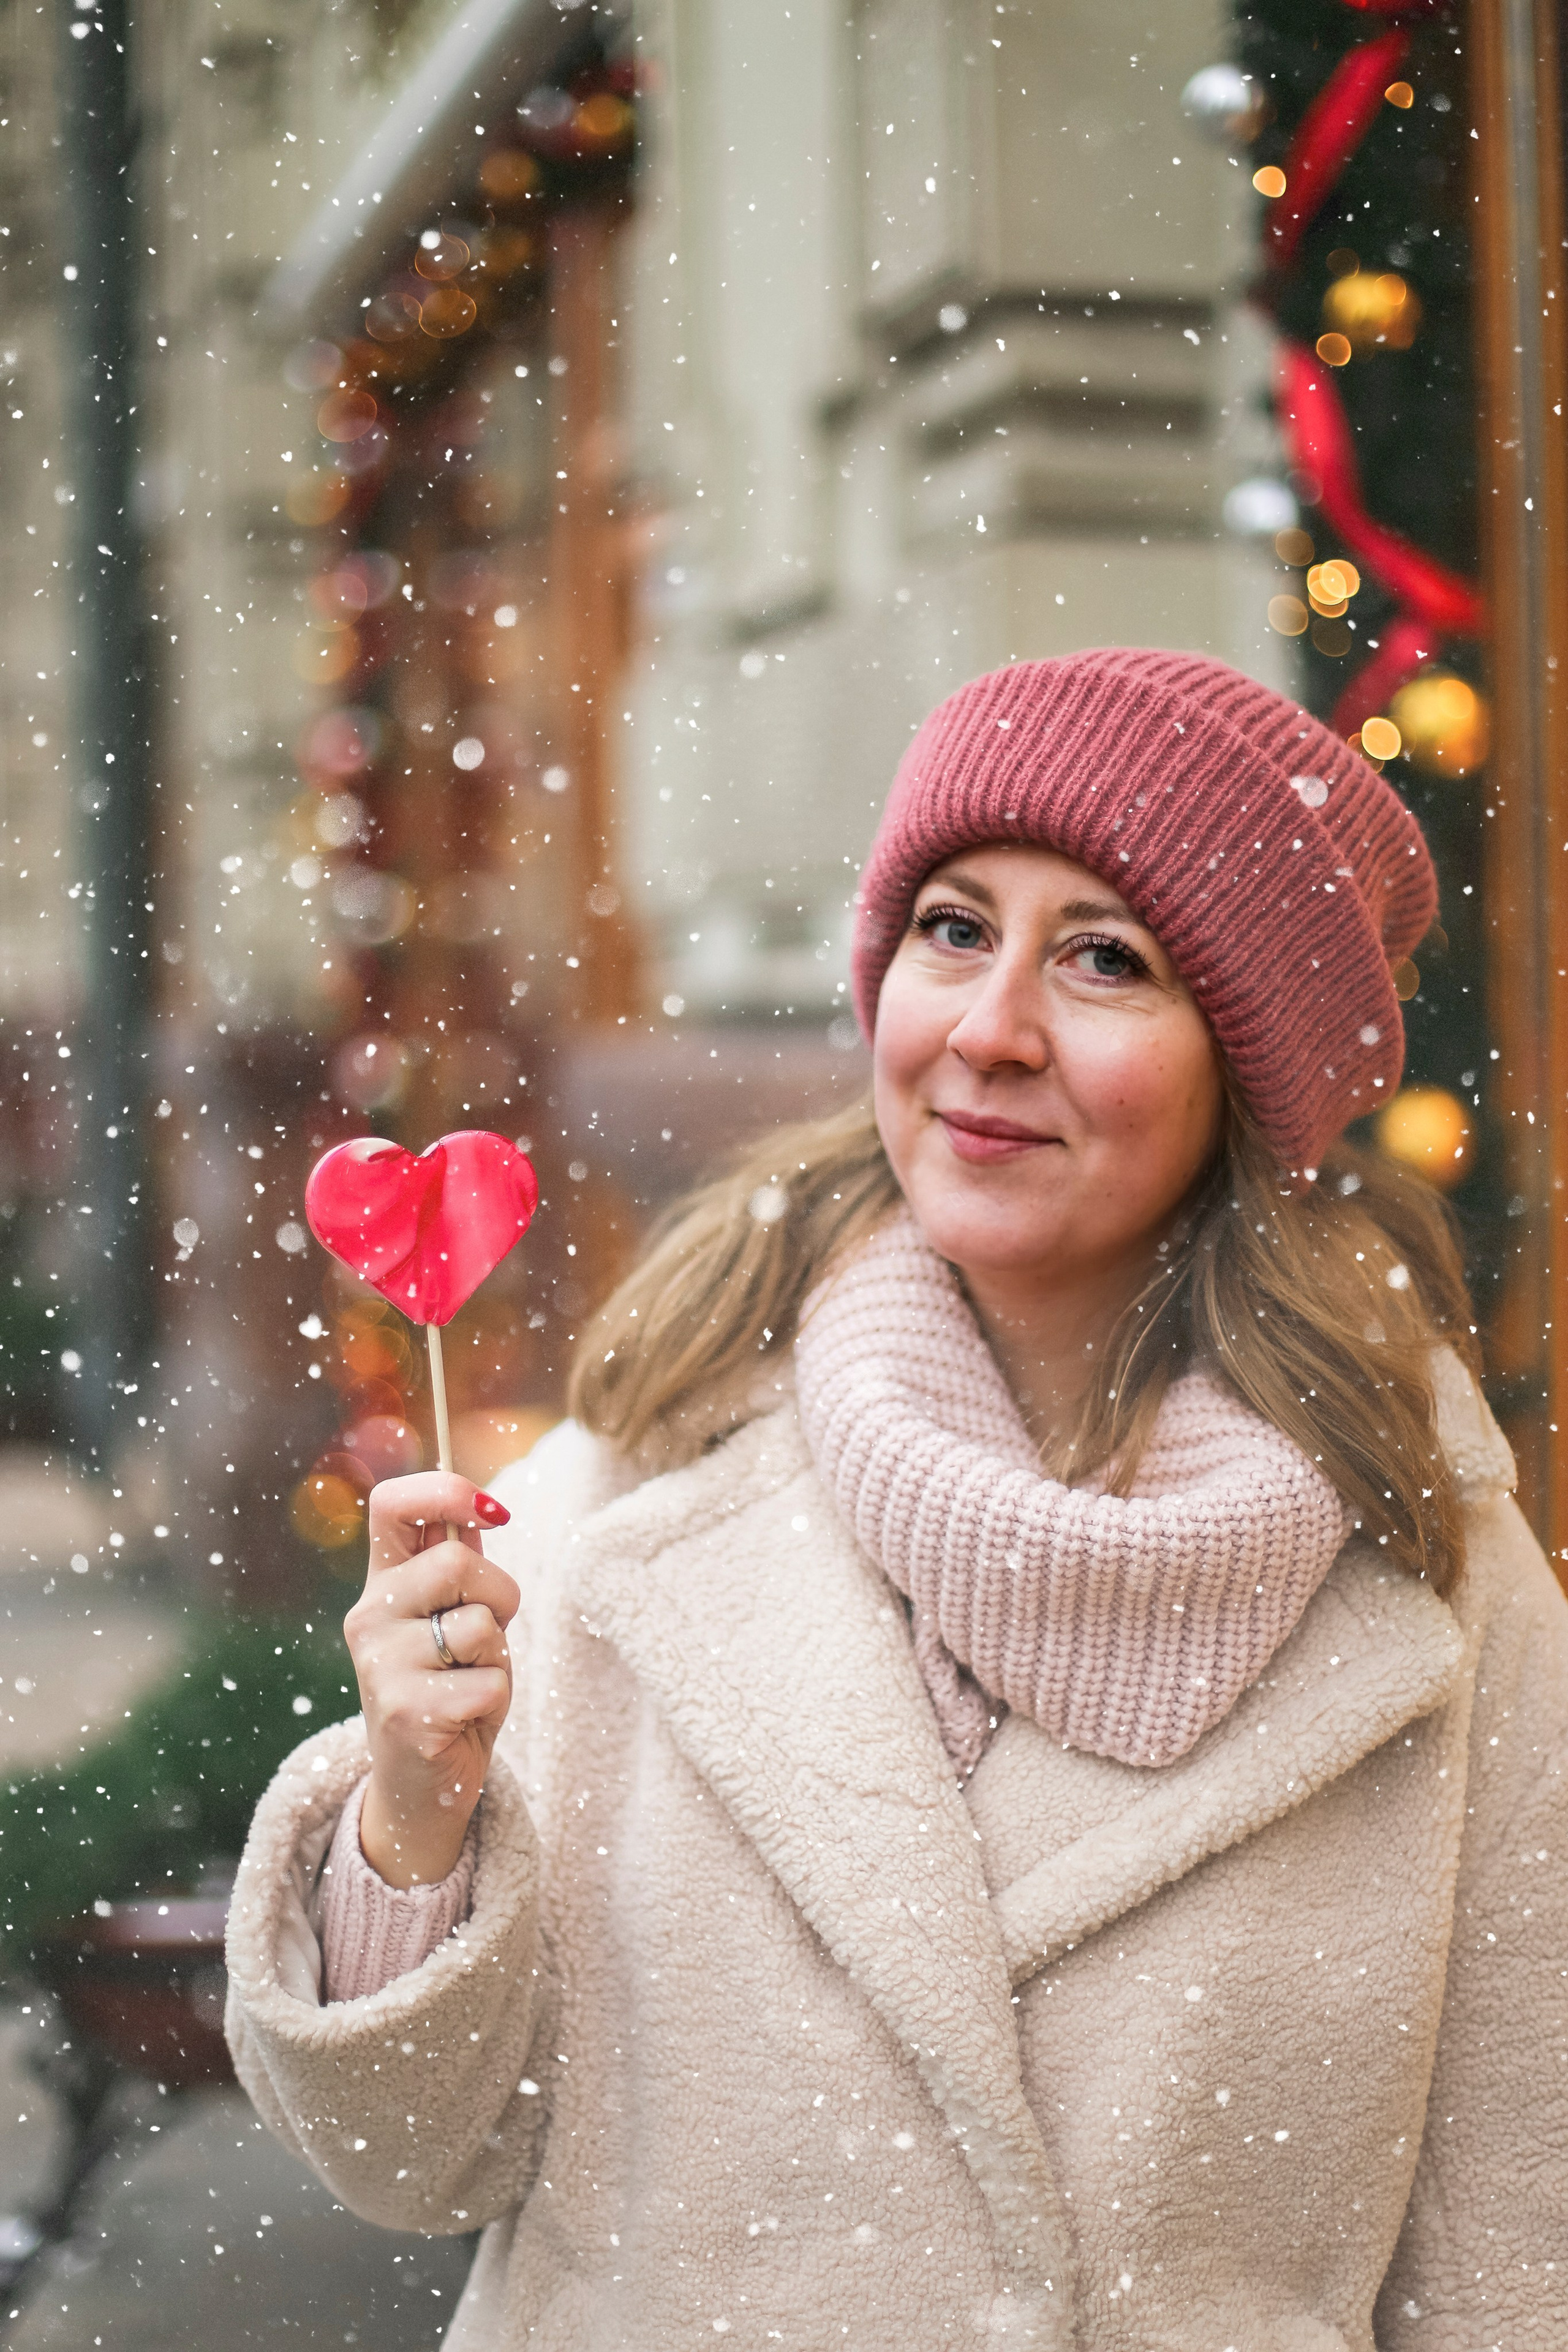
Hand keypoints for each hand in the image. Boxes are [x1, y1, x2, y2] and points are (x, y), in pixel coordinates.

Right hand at [343, 1472, 517, 1889]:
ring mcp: (381, 1666)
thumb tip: (479, 1510)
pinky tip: (467, 1718)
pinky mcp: (407, 1713)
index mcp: (380, 1585)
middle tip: (488, 1634)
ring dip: (499, 1654)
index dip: (445, 1490)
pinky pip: (490, 1680)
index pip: (391, 1504)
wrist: (420, 1788)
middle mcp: (368, 1618)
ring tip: (471, 1681)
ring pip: (479, 1624)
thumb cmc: (449, 1691)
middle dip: (498, 1594)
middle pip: (456, 1562)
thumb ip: (459, 1569)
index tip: (491, 1511)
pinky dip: (497, 1698)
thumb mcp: (452, 1621)